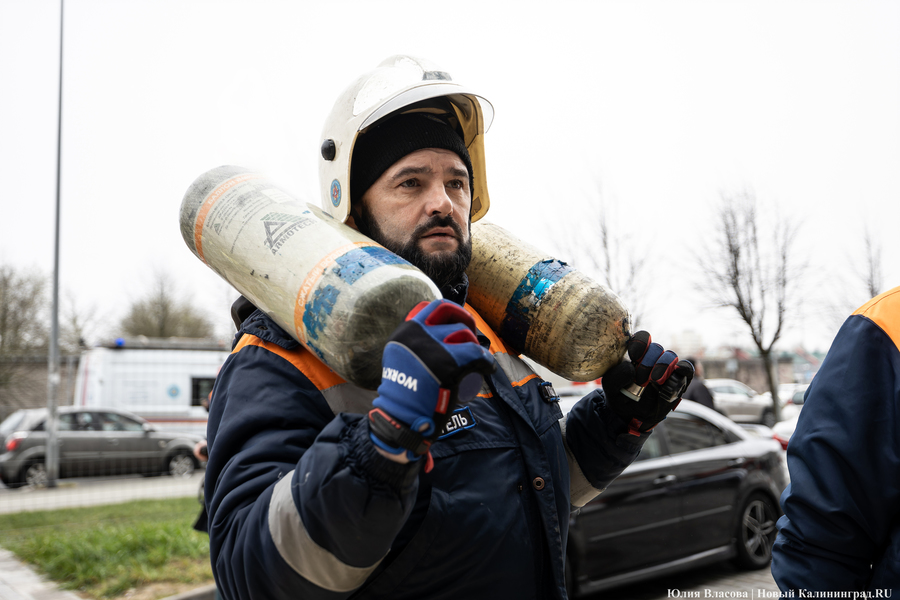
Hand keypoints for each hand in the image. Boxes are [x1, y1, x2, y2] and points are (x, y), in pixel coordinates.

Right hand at [369, 299, 495, 466]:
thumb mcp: (402, 360)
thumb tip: (439, 332)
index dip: (448, 311)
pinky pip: (476, 353)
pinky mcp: (449, 363)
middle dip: (465, 319)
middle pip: (449, 312)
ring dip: (474, 344)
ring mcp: (432, 347)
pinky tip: (487, 368)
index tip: (456, 321)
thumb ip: (414, 345)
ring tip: (476, 359)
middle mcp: (416, 335)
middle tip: (471, 333)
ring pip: (464, 334)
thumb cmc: (406, 395)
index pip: (429, 307)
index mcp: (404, 333)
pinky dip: (486, 360)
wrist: (402, 419)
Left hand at [601, 331, 693, 433]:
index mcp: (637, 354)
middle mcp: (653, 358)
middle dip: (647, 363)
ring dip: (662, 367)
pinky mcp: (679, 380)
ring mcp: (667, 368)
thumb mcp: (611, 386)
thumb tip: (631, 367)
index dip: (640, 343)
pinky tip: (676, 373)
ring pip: (670, 356)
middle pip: (656, 348)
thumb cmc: (621, 395)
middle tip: (640, 380)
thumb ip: (617, 375)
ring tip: (654, 381)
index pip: (643, 338)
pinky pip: (686, 369)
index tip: (634, 356)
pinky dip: (683, 369)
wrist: (631, 415)